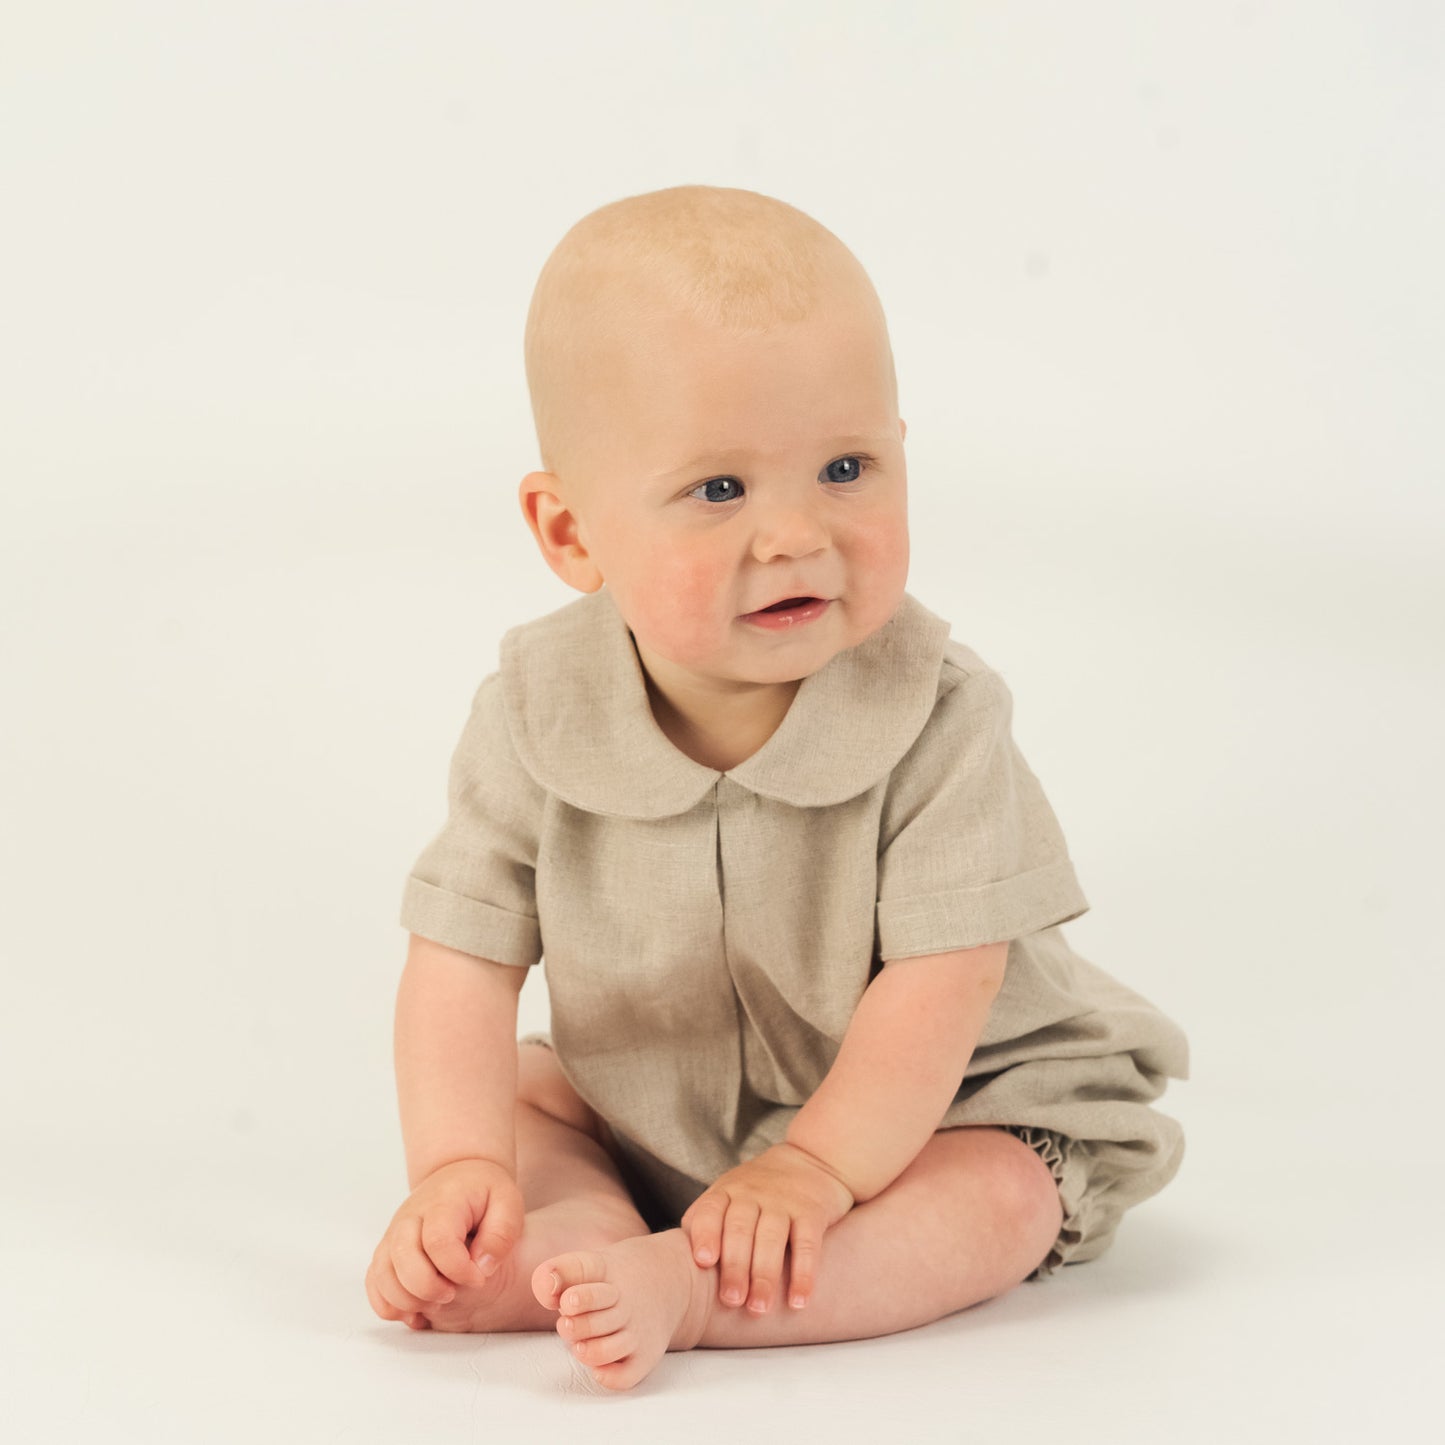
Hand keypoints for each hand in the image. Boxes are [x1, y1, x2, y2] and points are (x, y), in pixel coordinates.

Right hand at [365, 1158, 522, 1326]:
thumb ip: (501, 1234)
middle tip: (453, 1294)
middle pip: (403, 1258)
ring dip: (407, 1300)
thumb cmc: (485, 1192)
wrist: (458, 1175)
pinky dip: (388, 1304)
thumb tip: (482, 1268)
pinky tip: (415, 1311)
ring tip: (436, 1304)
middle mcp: (410, 1217)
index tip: (479, 1278)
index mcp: (443, 1202)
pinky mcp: (387, 1249)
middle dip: (428, 1288)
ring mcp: (394, 1233)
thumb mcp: (508, 1202)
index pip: (438, 1241)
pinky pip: (373, 1282)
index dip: (458, 1269)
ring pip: (382, 1274)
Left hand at [680, 1142, 854, 1314]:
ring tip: (759, 1308)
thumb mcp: (728, 1194)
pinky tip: (798, 1300)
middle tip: (731, 1301)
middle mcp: (752, 1193)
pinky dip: (803, 1273)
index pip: (710, 1210)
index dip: (705, 1234)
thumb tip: (678, 1264)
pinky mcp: (812, 1211)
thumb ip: (705, 1222)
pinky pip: (807, 1243)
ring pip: (771, 1237)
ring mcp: (783, 1201)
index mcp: (726, 1192)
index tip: (703, 1262)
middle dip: (735, 1267)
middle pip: (740, 1229)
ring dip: (765, 1275)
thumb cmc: (759, 1191)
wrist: (812, 1160)